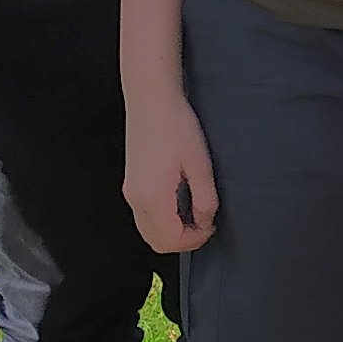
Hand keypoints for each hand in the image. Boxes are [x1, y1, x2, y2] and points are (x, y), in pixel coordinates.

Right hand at [123, 86, 220, 253]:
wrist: (151, 100)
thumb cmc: (177, 127)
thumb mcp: (200, 165)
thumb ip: (204, 200)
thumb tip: (205, 222)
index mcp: (152, 197)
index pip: (171, 239)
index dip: (196, 240)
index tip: (212, 225)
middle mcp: (136, 199)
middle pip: (156, 241)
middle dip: (182, 241)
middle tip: (205, 224)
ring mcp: (130, 191)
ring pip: (149, 231)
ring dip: (172, 231)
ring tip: (195, 213)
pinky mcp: (131, 183)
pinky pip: (145, 216)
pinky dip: (162, 220)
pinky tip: (180, 203)